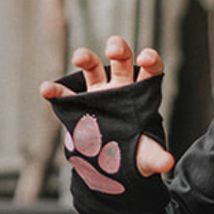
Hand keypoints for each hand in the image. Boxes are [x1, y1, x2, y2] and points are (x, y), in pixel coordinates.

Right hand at [39, 36, 174, 175]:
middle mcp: (120, 87)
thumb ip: (156, 157)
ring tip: (79, 57)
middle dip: (118, 49)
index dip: (150, 60)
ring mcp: (98, 93)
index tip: (145, 58)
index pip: (150, 70)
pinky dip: (55, 90)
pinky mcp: (77, 104)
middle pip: (121, 60)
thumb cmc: (135, 154)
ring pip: (92, 68)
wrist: (113, 164)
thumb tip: (166, 164)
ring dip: (85, 57)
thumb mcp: (146, 157)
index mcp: (141, 94)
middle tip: (113, 49)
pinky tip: (46, 89)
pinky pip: (64, 93)